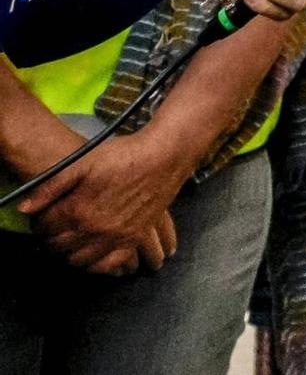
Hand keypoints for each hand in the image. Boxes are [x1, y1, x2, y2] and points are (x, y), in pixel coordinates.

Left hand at [19, 130, 190, 274]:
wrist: (164, 156)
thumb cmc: (123, 155)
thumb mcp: (83, 162)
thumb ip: (51, 186)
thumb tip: (25, 208)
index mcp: (78, 210)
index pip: (46, 228)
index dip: (39, 223)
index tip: (42, 218)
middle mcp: (95, 229)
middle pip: (60, 247)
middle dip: (51, 241)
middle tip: (53, 232)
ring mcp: (116, 236)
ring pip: (82, 260)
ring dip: (70, 255)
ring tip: (70, 244)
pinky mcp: (135, 237)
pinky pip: (112, 264)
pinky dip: (99, 266)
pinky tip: (94, 258)